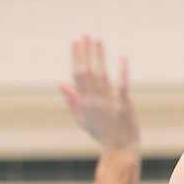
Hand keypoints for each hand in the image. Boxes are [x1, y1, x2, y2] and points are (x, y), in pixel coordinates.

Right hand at [59, 36, 138, 151]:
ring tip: (98, 39)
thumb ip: (71, 100)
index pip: (76, 75)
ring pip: (101, 75)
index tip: (76, 41)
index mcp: (83, 102)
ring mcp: (108, 103)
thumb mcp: (81, 118)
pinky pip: (122, 86)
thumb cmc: (100, 133)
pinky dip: (122, 72)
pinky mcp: (123, 106)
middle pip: (86, 72)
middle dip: (85, 52)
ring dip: (99, 56)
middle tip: (85, 35)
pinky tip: (123, 57)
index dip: (76, 57)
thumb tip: (59, 82)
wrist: (119, 148)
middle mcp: (94, 100)